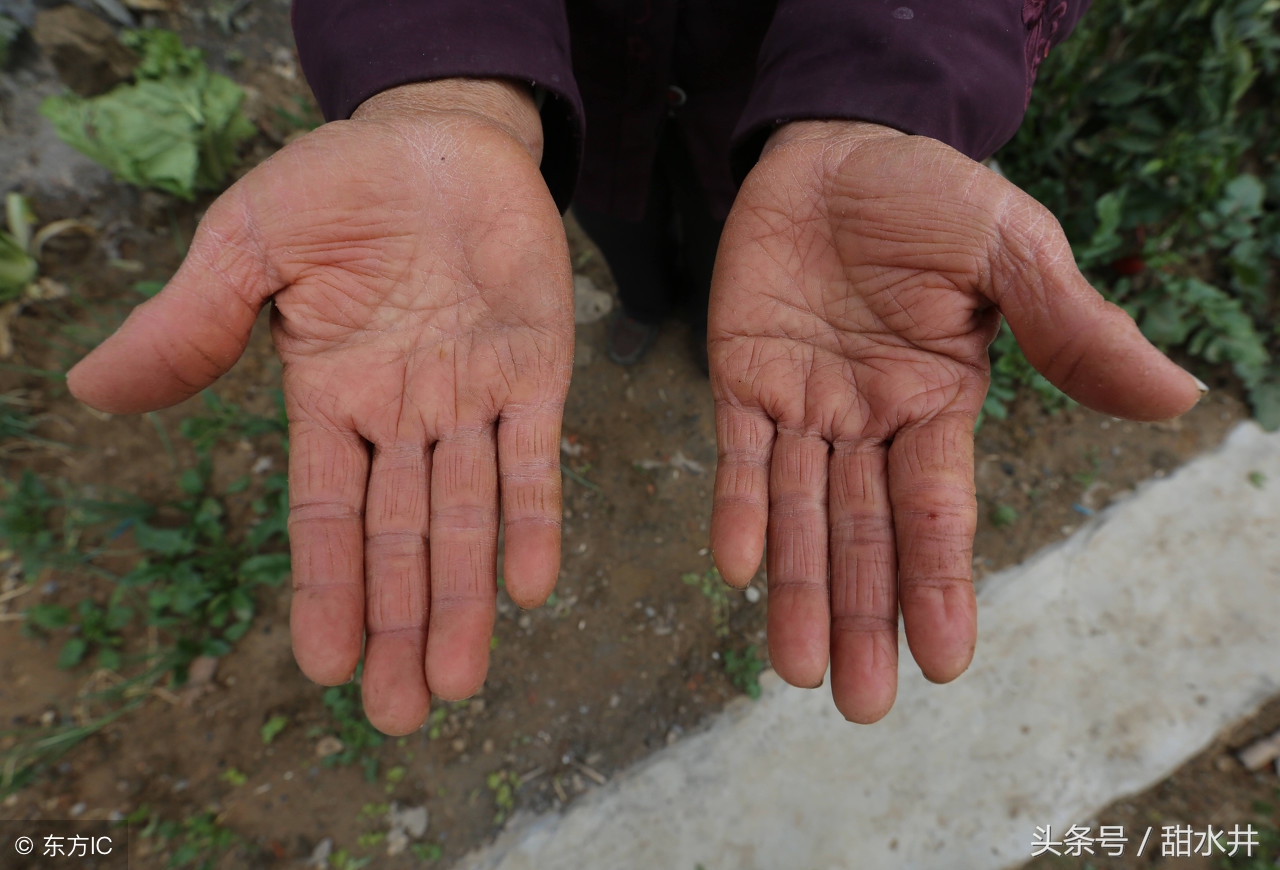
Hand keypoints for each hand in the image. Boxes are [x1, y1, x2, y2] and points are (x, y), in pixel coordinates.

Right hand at [67, 80, 573, 734]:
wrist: (440, 135)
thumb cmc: (340, 187)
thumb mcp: (249, 246)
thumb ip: (193, 325)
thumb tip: (90, 392)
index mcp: (330, 395)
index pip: (326, 510)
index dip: (326, 585)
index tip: (325, 667)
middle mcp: (403, 413)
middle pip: (400, 537)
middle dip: (402, 621)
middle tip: (403, 713)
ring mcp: (472, 394)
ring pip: (465, 513)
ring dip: (465, 596)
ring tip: (460, 680)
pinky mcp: (537, 366)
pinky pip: (534, 453)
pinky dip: (533, 516)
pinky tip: (531, 586)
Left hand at [708, 121, 1200, 722]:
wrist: (835, 145)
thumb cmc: (928, 196)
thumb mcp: (1010, 250)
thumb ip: (1070, 326)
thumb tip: (1175, 398)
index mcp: (937, 404)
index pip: (937, 508)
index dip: (939, 580)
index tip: (946, 659)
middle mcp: (868, 422)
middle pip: (864, 534)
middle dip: (862, 615)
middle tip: (860, 702)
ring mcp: (801, 404)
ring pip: (798, 512)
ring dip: (798, 589)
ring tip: (796, 672)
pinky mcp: (740, 377)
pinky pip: (737, 454)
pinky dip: (737, 507)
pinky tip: (738, 568)